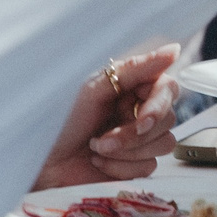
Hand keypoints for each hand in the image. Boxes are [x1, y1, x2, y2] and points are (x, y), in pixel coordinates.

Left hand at [32, 44, 181, 190]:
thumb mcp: (95, 89)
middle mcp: (140, 112)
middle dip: (133, 134)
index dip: (159, 106)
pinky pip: (148, 167)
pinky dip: (120, 167)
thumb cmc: (61, 122)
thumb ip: (136, 68)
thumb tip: (173, 50)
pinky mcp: (137, 165)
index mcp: (132, 88)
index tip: (141, 120)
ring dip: (126, 151)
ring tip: (97, 148)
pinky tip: (99, 163)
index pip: (169, 89)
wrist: (43, 164)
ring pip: (163, 144)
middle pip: (168, 120)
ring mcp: (141, 140)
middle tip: (104, 138)